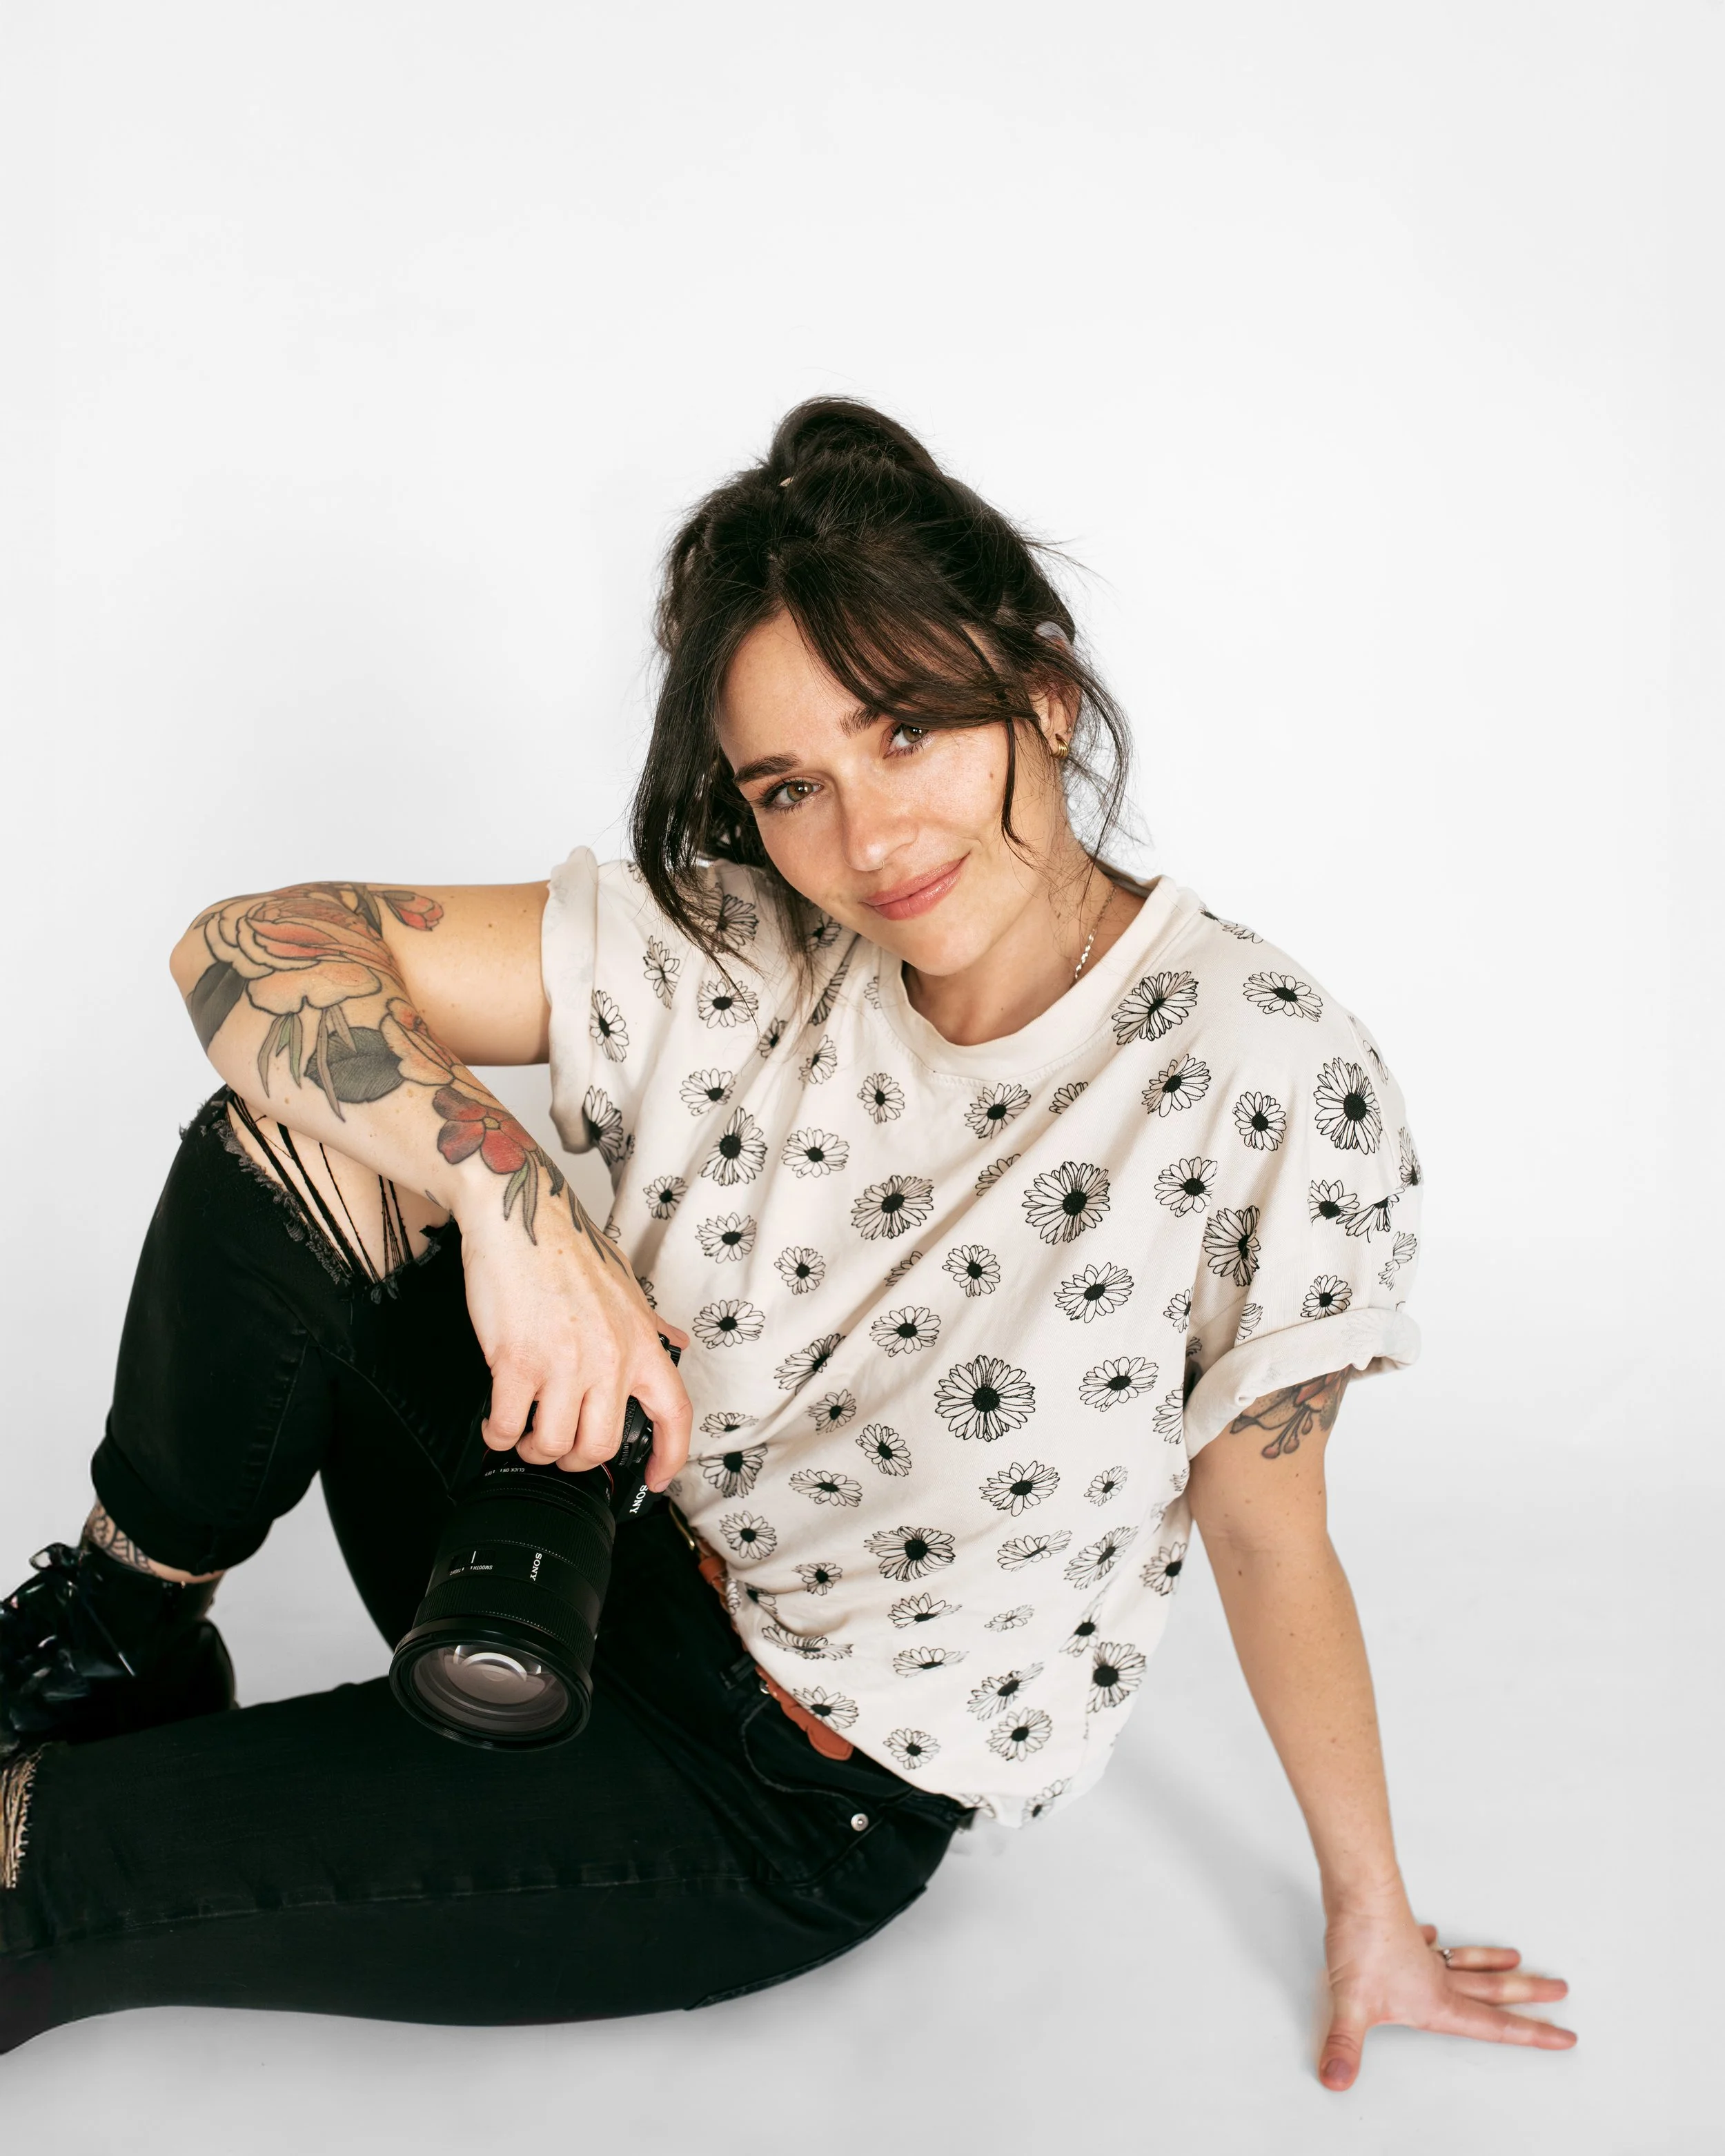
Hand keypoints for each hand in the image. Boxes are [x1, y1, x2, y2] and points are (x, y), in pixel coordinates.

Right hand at [455, 1181, 690, 1492]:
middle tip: (560, 1447)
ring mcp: (563, 1361)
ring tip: (524, 1434)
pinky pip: (508, 1425)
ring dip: (534, 1450)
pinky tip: (497, 1423)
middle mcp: (608, 1357)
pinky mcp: (517, 1360)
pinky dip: (498, 1436)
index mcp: (639, 1343)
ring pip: (553, 1444)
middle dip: (576, 1460)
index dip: (669, 1456)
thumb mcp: (627, 1287)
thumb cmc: (568, 1249)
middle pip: (600, 1445)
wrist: (521, 1214)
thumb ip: (651, 1326)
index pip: (673, 1414)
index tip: (654, 1477)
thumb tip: (675, 1343)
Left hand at [1318, 1903, 1574, 2090]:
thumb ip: (1345, 2045)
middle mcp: (1436, 1978)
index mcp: (1437, 2001)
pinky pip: (1426, 1942)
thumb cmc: (1360, 1944)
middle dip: (1529, 1993)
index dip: (1531, 2034)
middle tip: (1560, 1989)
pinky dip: (1434, 1943)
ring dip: (1492, 1962)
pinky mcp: (1401, 1932)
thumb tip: (1336, 2078)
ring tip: (1516, 1958)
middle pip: (1493, 1989)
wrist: (1355, 1891)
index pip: (1494, 2025)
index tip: (1565, 2036)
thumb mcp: (1352, 2004)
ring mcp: (1420, 1954)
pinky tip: (1434, 1937)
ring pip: (1467, 1961)